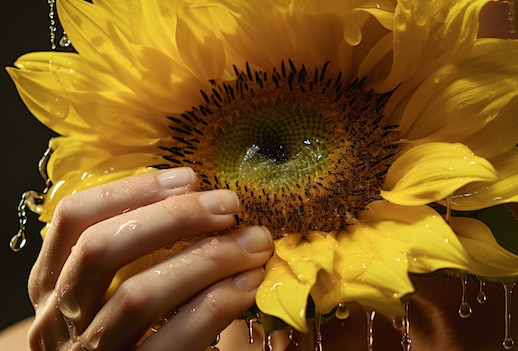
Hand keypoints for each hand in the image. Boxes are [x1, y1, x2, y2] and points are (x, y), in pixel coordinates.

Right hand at [27, 167, 273, 350]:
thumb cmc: (124, 333)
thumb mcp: (111, 290)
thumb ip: (137, 251)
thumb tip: (199, 201)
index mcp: (50, 282)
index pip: (73, 217)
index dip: (131, 190)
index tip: (188, 178)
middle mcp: (57, 318)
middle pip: (101, 248)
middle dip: (172, 217)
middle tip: (227, 205)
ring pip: (140, 295)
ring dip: (207, 259)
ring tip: (253, 243)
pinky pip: (175, 337)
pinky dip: (217, 304)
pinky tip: (247, 284)